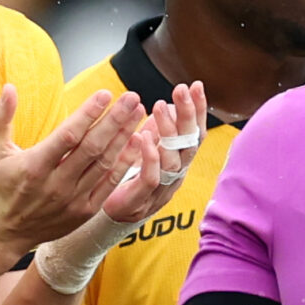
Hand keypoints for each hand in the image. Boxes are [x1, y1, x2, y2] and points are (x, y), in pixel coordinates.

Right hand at [0, 86, 151, 250]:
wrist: (7, 230)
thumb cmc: (1, 184)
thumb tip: (9, 88)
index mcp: (35, 167)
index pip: (68, 136)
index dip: (88, 114)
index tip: (104, 94)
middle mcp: (57, 184)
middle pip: (93, 148)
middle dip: (115, 120)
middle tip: (131, 98)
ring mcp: (74, 200)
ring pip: (105, 164)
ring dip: (124, 136)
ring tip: (138, 112)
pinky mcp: (86, 211)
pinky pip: (110, 183)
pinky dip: (125, 162)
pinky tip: (136, 142)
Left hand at [98, 81, 205, 227]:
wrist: (107, 218)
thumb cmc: (127, 180)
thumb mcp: (145, 150)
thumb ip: (156, 131)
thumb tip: (165, 104)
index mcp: (177, 162)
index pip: (194, 134)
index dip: (197, 111)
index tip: (196, 86)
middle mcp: (175, 175)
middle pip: (189, 144)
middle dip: (187, 114)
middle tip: (180, 90)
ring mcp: (160, 190)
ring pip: (173, 159)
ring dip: (167, 130)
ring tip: (159, 106)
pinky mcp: (141, 201)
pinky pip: (152, 178)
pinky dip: (150, 156)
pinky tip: (143, 136)